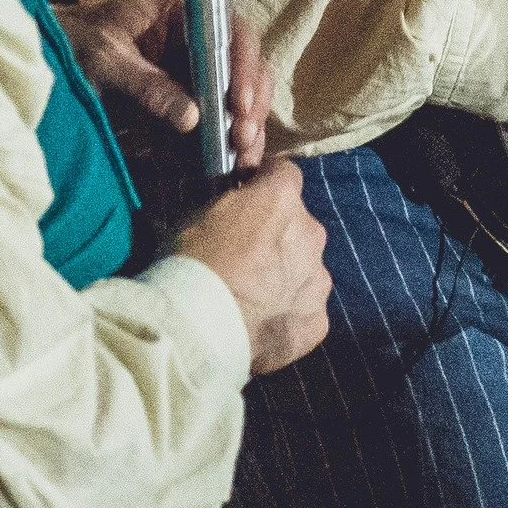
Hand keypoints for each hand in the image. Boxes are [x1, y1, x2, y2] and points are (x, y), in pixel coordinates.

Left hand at [58, 0, 273, 168]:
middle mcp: (195, 45)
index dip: (243, 65)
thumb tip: (192, 118)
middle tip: (244, 140)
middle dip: (249, 104)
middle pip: (241, 69)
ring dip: (244, 129)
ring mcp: (190, 79)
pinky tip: (231, 168)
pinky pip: (211, 127)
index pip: (229, 32)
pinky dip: (224, 147)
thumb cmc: (68, 46)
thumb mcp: (103, 60)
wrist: (36, 66)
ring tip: (242, 160)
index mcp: (183, 16)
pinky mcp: (179, 113)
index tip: (238, 102)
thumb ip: (146, 85)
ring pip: (234, 100)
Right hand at [171, 158, 331, 373]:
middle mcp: (310, 233)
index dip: (264, 188)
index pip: (283, 174)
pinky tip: (261, 328)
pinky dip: (289, 317)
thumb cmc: (189, 267)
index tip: (247, 202)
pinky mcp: (316, 320)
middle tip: (245, 261)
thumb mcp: (198, 215)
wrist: (196, 333)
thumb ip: (233, 205)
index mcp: (282, 199)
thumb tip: (239, 204)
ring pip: (306, 269)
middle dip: (278, 238)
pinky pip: (306, 311)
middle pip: (299, 226)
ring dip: (286, 277)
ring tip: (252, 301)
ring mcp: (317, 279)